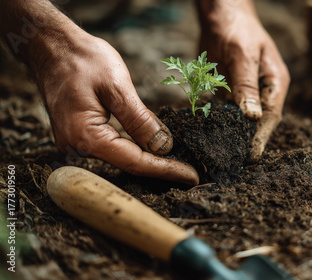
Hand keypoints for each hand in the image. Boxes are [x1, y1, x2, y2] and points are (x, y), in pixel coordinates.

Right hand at [35, 29, 198, 184]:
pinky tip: (155, 148)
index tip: (192, 177)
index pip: (135, 162)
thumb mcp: (117, 86)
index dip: (166, 169)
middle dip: (160, 168)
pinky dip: (135, 148)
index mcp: (85, 137)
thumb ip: (140, 120)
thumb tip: (164, 147)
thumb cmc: (81, 60)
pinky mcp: (80, 135)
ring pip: (121, 157)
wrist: (50, 47)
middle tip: (191, 174)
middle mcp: (76, 147)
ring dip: (149, 159)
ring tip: (180, 164)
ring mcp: (76, 143)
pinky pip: (113, 147)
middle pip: (128, 164)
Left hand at [197, 0, 289, 160]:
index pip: (271, 116)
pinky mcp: (232, 91)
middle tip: (232, 161)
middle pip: (258, 122)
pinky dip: (219, 122)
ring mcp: (247, 92)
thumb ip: (246, 85)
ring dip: (232, 135)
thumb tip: (253, 117)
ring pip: (242, 120)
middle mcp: (264, 90)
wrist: (221, 13)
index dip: (261, 137)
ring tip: (220, 154)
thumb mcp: (241, 55)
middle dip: (246, 141)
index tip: (251, 155)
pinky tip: (209, 135)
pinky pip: (227, 111)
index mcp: (275, 82)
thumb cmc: (236, 28)